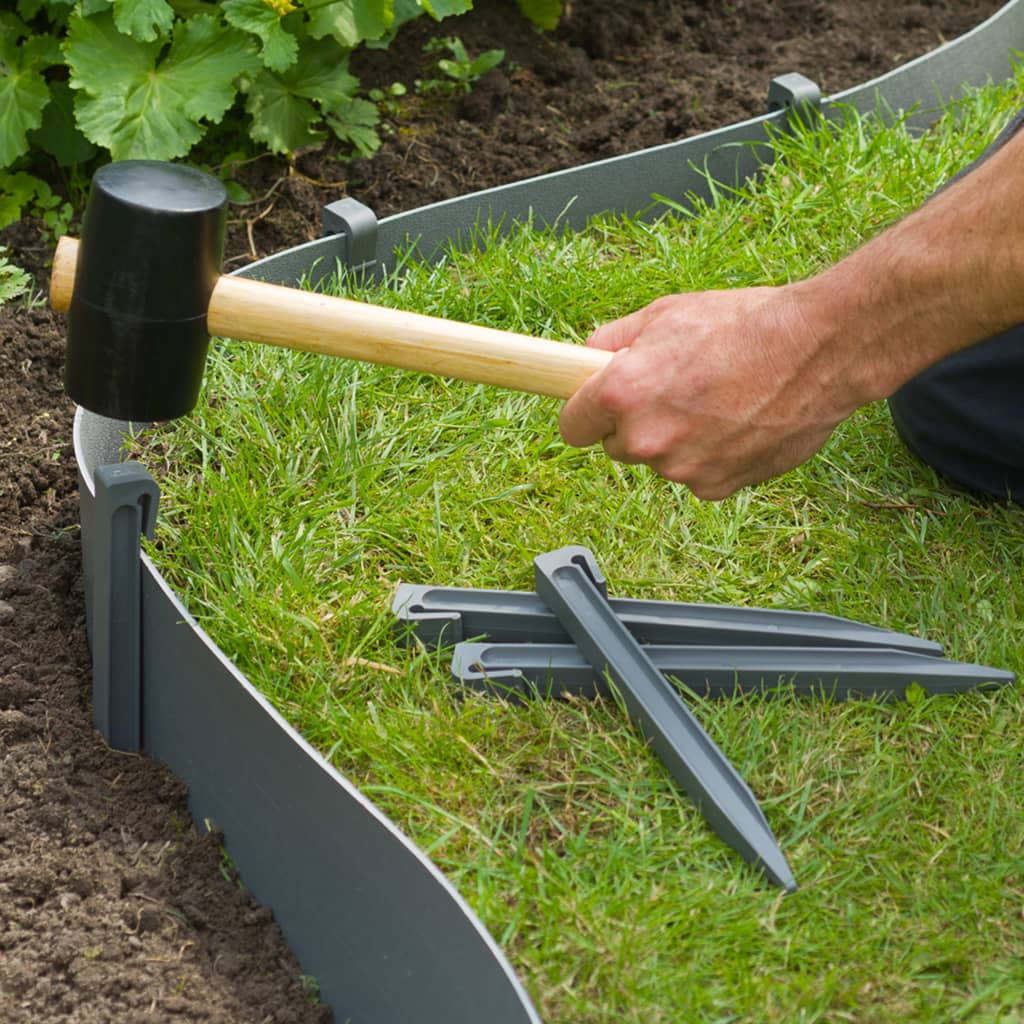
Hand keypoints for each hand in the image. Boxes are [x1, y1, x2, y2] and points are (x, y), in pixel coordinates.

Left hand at [558, 285, 861, 499]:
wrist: (819, 350)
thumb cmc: (745, 324)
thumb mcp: (666, 313)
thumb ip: (613, 340)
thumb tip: (586, 357)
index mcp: (622, 393)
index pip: (572, 427)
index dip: (586, 414)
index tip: (597, 410)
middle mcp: (646, 438)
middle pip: (617, 446)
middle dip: (636, 424)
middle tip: (676, 393)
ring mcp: (680, 469)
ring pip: (661, 461)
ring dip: (678, 441)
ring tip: (718, 401)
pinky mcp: (715, 487)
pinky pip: (697, 475)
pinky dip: (711, 457)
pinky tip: (738, 423)